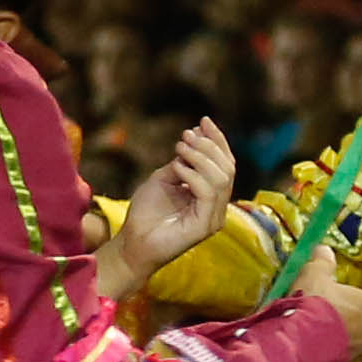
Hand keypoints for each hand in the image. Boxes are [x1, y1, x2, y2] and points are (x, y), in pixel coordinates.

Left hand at [103, 120, 236, 290]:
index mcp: (211, 194)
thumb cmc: (147, 212)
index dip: (217, 140)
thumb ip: (182, 161)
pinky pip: (207, 193)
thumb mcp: (164, 178)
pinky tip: (177, 167)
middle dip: (208, 146)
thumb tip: (194, 138)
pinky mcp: (205, 226)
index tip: (203, 121)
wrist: (133, 241)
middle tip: (186, 136)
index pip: (225, 163)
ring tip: (180, 148)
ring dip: (200, 157)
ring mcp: (214, 217)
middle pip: (228, 168)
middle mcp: (217, 206)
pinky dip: (193, 175)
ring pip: (221, 178)